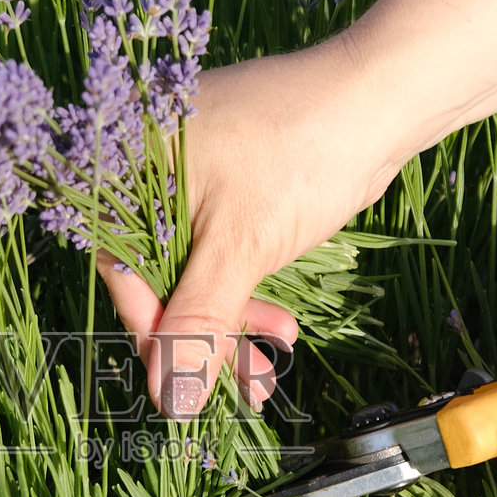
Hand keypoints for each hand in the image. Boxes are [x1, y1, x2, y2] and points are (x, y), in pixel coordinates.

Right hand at [100, 35, 406, 418]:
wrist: (378, 97)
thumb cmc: (300, 153)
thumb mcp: (241, 247)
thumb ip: (198, 324)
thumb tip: (171, 399)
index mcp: (128, 165)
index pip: (118, 266)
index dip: (150, 327)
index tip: (181, 378)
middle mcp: (149, 169)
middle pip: (156, 276)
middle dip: (201, 335)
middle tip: (241, 381)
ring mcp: (190, 178)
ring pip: (194, 272)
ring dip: (230, 324)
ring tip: (271, 364)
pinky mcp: (229, 189)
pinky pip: (221, 256)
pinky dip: (246, 295)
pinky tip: (279, 330)